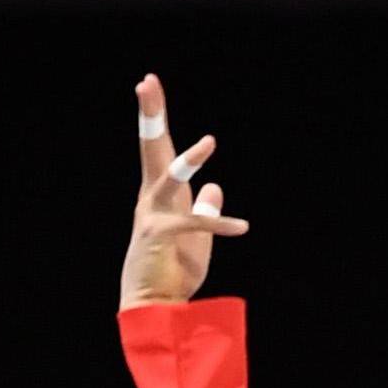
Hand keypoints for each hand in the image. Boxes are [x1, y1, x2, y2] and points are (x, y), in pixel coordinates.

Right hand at [119, 75, 248, 309]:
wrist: (154, 305)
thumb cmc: (173, 271)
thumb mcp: (196, 237)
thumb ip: (204, 209)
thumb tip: (214, 187)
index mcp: (159, 194)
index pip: (158, 147)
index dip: (155, 116)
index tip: (149, 83)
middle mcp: (151, 197)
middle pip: (151, 147)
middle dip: (151, 114)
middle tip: (146, 82)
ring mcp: (152, 215)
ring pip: (170, 177)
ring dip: (190, 160)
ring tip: (211, 142)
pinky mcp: (160, 235)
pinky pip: (195, 223)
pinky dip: (219, 224)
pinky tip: (242, 227)